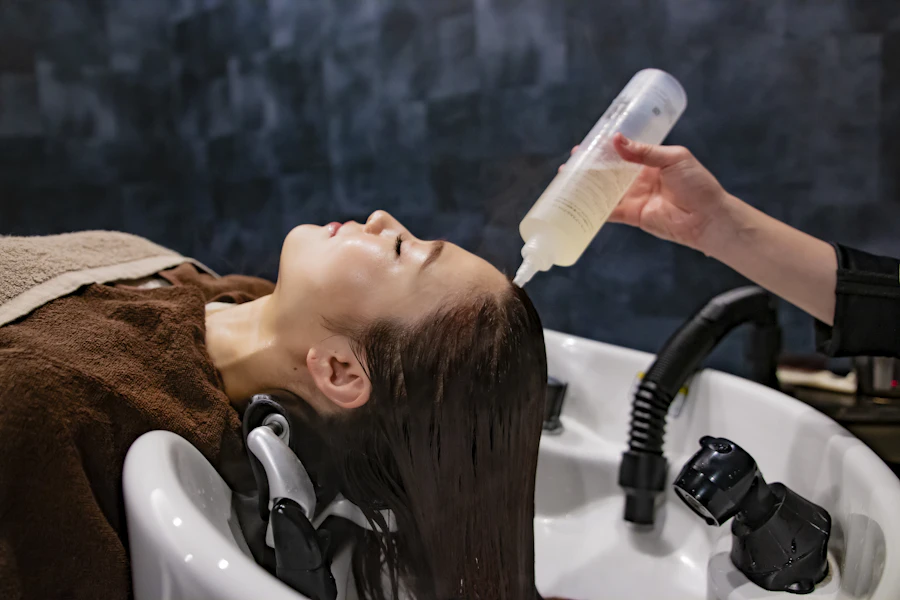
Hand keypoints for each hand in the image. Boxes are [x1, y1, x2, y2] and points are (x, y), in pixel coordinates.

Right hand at [562, 134, 732, 253]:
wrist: (707, 217)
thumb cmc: (697, 184)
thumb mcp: (674, 158)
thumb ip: (644, 152)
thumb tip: (617, 140)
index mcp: (648, 162)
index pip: (621, 152)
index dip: (603, 148)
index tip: (586, 143)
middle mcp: (638, 179)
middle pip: (608, 172)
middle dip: (588, 167)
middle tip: (569, 163)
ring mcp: (634, 197)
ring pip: (604, 191)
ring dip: (586, 187)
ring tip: (566, 180)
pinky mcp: (632, 215)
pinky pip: (609, 212)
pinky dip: (594, 209)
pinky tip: (578, 204)